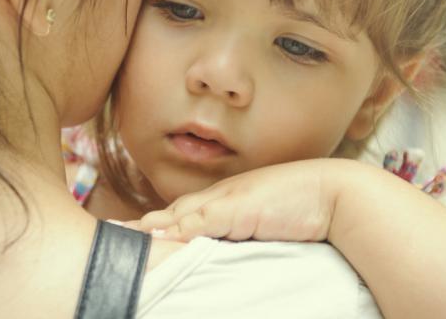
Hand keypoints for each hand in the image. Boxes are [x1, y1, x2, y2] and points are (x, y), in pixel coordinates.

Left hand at [133, 159, 346, 242]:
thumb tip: (225, 252)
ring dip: (151, 226)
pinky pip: (202, 221)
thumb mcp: (265, 223)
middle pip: (172, 212)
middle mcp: (221, 198)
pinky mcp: (239, 210)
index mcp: (226, 202)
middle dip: (141, 224)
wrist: (334, 193)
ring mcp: (228, 202)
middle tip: (111, 233)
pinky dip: (179, 228)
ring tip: (123, 236)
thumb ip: (243, 232)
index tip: (128, 232)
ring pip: (180, 215)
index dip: (154, 223)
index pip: (182, 214)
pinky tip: (159, 235)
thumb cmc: (306, 207)